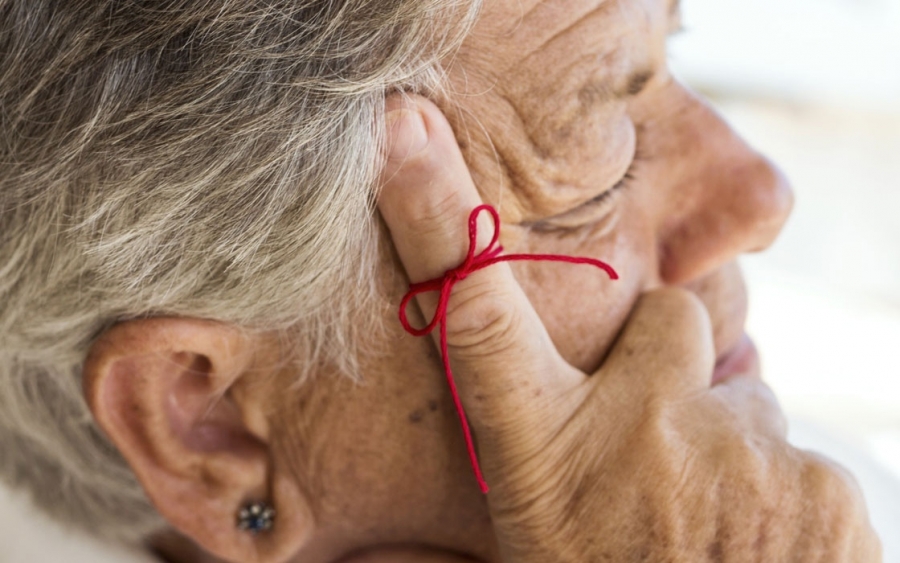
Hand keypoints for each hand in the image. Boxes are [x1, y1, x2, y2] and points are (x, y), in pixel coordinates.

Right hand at [378, 95, 880, 561]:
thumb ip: (449, 538)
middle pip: (672, 324)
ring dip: (728, 447)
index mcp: (546, 457)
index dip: (440, 223)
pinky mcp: (824, 486)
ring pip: (745, 398)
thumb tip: (356, 555)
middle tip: (659, 454)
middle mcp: (636, 434)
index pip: (478, 317)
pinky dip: (785, 495)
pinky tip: (759, 552)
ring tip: (711, 531)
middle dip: (671, 370)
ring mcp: (740, 453)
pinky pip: (801, 455)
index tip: (402, 139)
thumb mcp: (515, 557)